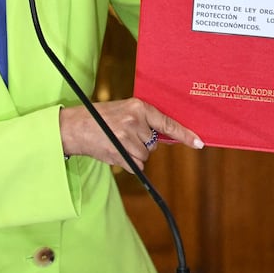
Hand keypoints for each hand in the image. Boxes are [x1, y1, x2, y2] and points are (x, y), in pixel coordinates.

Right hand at [59, 98, 203, 172]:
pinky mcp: (121, 152)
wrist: (74, 126)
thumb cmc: (100, 119)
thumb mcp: (123, 111)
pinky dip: (128, 163)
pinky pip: (136, 165)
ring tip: (116, 143)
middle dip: (142, 144)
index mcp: (139, 107)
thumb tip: (163, 138)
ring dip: (133, 155)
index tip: (199, 143)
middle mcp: (135, 120)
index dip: (184, 134)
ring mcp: (127, 137)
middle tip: (122, 135)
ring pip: (145, 156)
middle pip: (153, 144)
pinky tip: (114, 152)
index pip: (167, 123)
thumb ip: (143, 122)